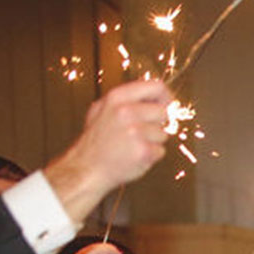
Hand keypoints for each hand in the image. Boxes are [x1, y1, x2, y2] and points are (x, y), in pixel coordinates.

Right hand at [44, 79, 173, 217]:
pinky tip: (134, 155)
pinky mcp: (143, 150)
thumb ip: (127, 99)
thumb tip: (155, 94)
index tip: (166, 105)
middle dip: (157, 123)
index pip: (156, 87)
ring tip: (131, 144)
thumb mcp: (103, 108)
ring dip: (152, 141)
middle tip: (140, 132)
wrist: (87, 167)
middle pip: (164, 112)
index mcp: (117, 97)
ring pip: (163, 134)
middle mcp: (126, 111)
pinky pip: (161, 151)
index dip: (166, 96)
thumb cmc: (97, 140)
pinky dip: (151, 155)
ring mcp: (135, 131)